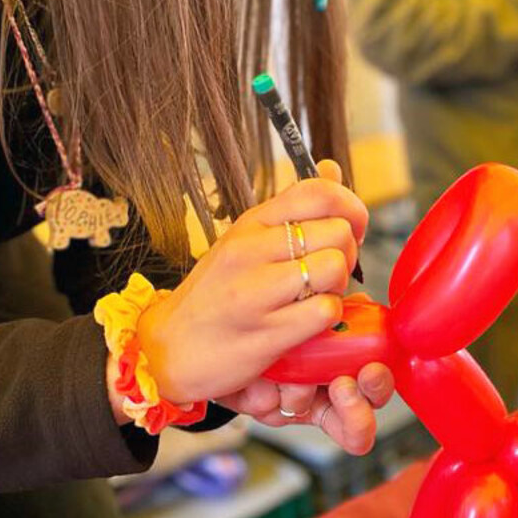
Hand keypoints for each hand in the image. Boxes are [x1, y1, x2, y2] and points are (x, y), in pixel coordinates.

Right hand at [113, 160, 390, 453]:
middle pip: (338, 232)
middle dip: (347, 254)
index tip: (349, 231)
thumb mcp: (246, 239)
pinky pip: (325, 311)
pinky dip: (327, 317)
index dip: (350, 208)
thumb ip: (291, 207)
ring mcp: (255, 291)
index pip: (319, 191)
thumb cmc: (216, 292)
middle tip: (327, 273)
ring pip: (334, 268)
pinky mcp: (264, 333)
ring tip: (317, 295)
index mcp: (252, 222)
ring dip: (337, 286)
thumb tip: (331, 170)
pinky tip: (308, 321)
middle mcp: (252, 250)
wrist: (167, 348)